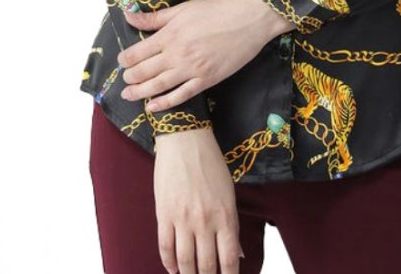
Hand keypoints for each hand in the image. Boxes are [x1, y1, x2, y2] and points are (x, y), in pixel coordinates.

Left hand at [117, 0, 288, 112]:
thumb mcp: (183, 8)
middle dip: (130, 77)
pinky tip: (153, 106)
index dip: (126, 59)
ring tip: (129, 95)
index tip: (122, 61)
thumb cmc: (218, 8)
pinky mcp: (207, 80)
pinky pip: (181, 95)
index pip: (138, 52)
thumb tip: (128, 15)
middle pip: (145, 71)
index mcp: (170, 34)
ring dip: (140, 93)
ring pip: (158, 86)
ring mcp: (192, 69)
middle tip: (124, 80)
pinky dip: (164, 103)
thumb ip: (155, 17)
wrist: (250, 18)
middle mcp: (178, 54)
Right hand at [153, 128, 243, 273]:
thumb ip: (231, 224)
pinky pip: (165, 247)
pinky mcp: (164, 214)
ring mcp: (183, 219)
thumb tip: (236, 252)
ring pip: (185, 261)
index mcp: (225, 215)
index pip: (229, 259)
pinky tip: (173, 269)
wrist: (185, 140)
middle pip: (206, 265)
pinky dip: (169, 263)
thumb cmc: (210, 163)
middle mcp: (205, 221)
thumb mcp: (229, 193)